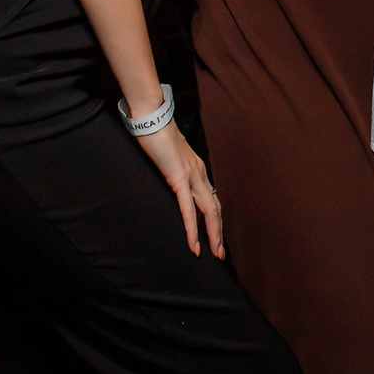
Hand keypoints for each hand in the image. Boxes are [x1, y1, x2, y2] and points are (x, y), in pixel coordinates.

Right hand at [136, 122, 225, 258]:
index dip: (215, 220)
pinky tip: (194, 244)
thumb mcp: (169, 157)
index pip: (211, 199)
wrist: (152, 119)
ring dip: (212, 235)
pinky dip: (192, 228)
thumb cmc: (156, 135)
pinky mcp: (179, 179)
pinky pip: (188, 209)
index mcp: (198, 169)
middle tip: (220, 254)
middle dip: (218, 233)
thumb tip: (173, 179)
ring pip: (208, 211)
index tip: (215, 237)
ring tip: (214, 253)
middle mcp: (200, 174)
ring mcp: (192, 176)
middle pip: (215, 209)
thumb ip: (174, 170)